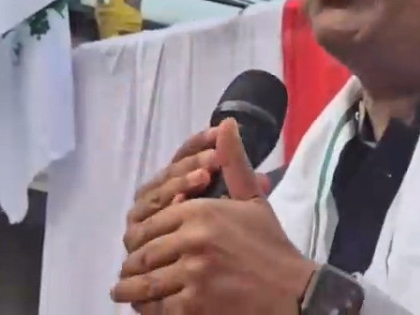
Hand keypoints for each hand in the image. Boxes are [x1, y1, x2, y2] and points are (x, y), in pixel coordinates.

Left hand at [112, 119, 315, 313]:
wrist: (293, 291)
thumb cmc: (271, 246)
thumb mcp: (253, 199)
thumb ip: (234, 162)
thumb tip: (226, 123)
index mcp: (201, 211)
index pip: (151, 224)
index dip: (139, 238)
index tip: (135, 247)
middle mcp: (193, 240)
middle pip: (143, 254)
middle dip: (132, 267)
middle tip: (126, 274)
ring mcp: (193, 275)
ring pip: (145, 283)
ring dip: (130, 290)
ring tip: (125, 292)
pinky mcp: (195, 307)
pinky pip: (158, 308)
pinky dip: (148, 310)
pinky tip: (146, 308)